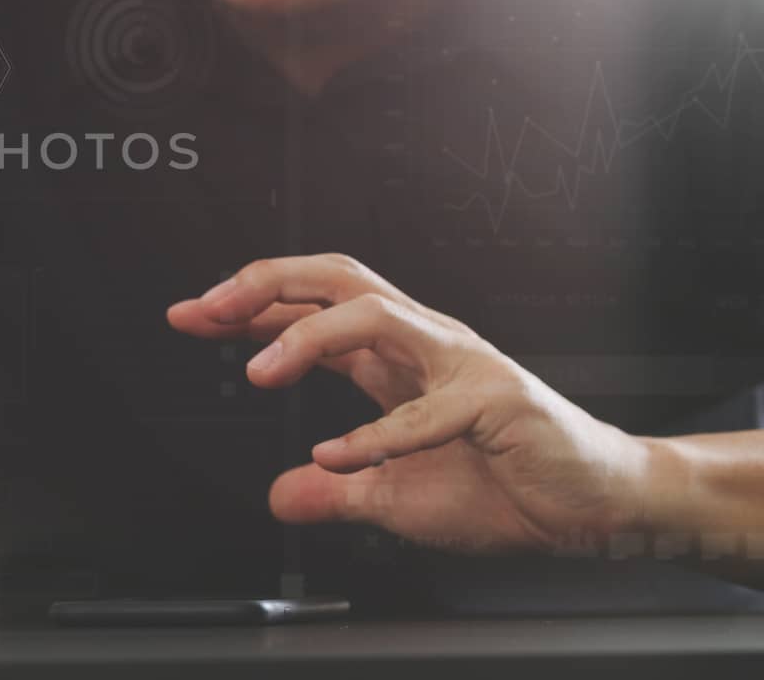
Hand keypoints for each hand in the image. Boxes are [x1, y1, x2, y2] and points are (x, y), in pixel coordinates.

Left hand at [168, 255, 654, 554]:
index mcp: (392, 355)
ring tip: (257, 372)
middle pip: (333, 278)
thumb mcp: (393, 496)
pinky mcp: (497, 399)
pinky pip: (430, 408)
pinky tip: (336, 456)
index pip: (307, 307)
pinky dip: (377, 434)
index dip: (246, 305)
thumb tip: (281, 495)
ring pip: (374, 313)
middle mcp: (421, 342)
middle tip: (208, 308)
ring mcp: (460, 363)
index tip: (189, 314)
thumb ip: (336, 491)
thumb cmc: (503, 486)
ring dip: (308, 337)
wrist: (593, 505)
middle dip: (264, 282)